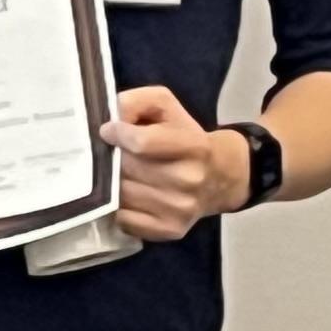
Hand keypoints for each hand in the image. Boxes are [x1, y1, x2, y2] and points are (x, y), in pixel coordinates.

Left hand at [102, 84, 245, 241]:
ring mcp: (180, 209)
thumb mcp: (166, 106)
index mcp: (195, 146)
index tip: (109, 131)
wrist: (221, 176)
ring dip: (112, 183)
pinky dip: (118, 207)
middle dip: (113, 158)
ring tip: (119, 173)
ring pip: (122, 195)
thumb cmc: (185, 136)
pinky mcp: (170, 230)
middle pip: (128, 169)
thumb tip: (112, 117)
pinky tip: (126, 195)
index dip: (118, 134)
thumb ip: (137, 101)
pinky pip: (125, 220)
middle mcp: (190, 180)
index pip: (142, 142)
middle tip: (112, 153)